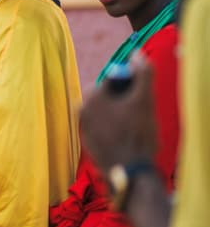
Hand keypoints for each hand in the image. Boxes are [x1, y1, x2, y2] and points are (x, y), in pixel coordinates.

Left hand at [80, 52, 156, 175]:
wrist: (130, 172)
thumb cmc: (137, 134)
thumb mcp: (145, 100)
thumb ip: (143, 73)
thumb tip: (136, 54)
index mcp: (91, 97)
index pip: (114, 79)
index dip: (130, 86)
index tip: (138, 100)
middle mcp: (81, 110)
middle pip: (107, 95)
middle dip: (122, 99)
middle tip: (136, 113)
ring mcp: (82, 127)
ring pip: (104, 111)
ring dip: (117, 114)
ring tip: (130, 128)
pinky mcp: (87, 142)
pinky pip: (101, 127)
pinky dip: (111, 128)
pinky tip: (123, 138)